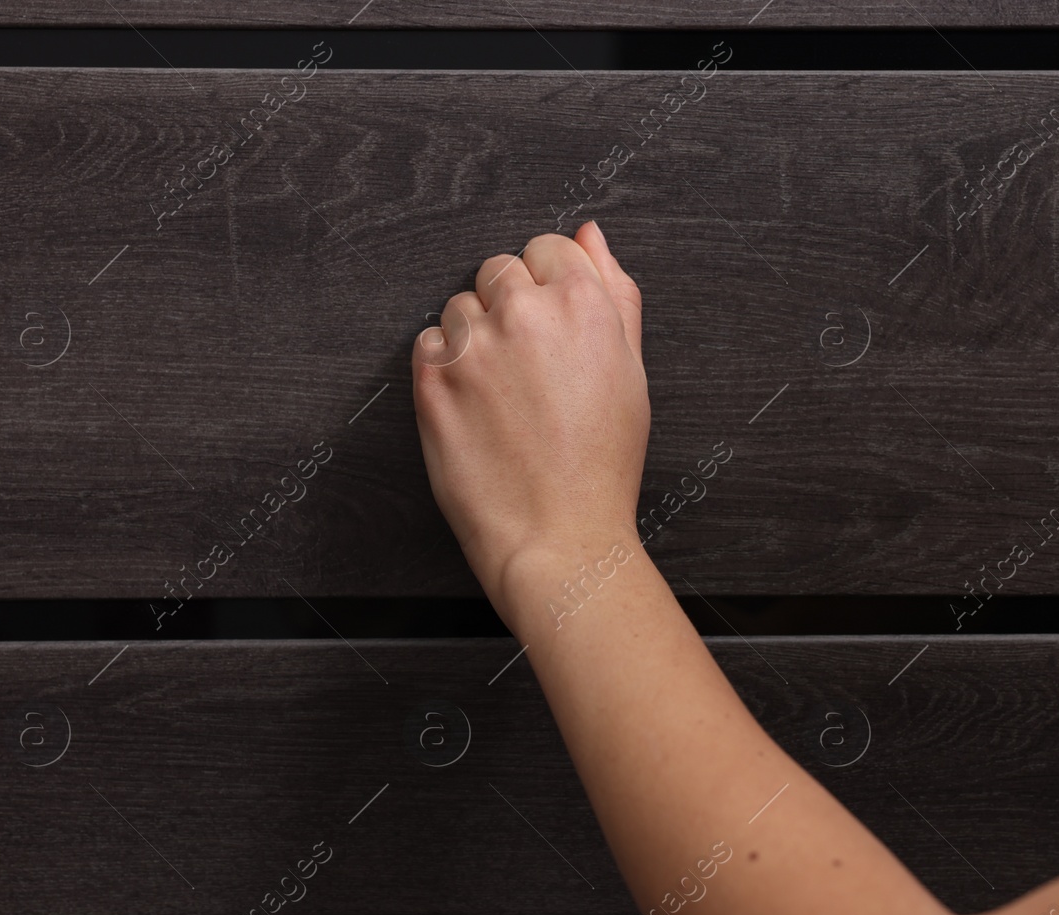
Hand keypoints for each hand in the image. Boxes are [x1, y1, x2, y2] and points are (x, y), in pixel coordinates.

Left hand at [411, 221, 649, 623]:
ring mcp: (473, 345)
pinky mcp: (431, 378)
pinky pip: (428, 342)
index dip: (550, 288)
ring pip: (459, 306)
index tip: (552, 328)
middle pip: (499, 270)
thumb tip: (591, 235)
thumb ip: (614, 292)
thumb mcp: (631, 371)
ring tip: (502, 396)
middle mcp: (524, 313)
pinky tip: (475, 408)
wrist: (559, 535)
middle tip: (529, 370)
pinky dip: (445, 367)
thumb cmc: (602, 464)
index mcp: (582, 305)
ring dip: (475, 336)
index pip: (548, 248)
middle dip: (510, 308)